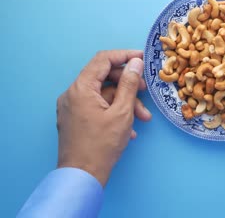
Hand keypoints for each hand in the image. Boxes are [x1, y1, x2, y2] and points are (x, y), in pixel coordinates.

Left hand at [56, 50, 151, 185]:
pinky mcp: (74, 119)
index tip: (142, 59)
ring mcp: (72, 107)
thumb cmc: (102, 145)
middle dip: (128, 85)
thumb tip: (135, 63)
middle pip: (104, 77)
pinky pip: (96, 107)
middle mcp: (72, 94)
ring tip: (143, 118)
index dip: (125, 56)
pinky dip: (113, 112)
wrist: (82, 176)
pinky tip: (129, 128)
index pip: (103, 60)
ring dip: (125, 102)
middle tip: (146, 91)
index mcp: (81, 88)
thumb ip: (129, 84)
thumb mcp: (122, 112)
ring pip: (103, 95)